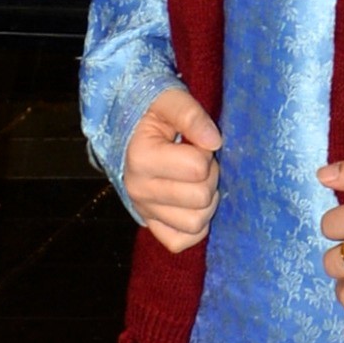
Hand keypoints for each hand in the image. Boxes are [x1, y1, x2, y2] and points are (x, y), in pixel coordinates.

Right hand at [124, 84, 221, 253]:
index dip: (206, 152)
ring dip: (206, 202)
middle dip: (210, 177)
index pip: (198, 168)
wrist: (129, 129)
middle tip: (199, 162)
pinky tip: (192, 204)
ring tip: (195, 181)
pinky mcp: (150, 225)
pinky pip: (181, 242)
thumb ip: (191, 115)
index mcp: (141, 158)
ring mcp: (144, 210)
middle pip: (200, 198)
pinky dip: (194, 227)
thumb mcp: (168, 100)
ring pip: (196, 224)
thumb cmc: (150, 112)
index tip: (195, 142)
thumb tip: (215, 141)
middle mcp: (139, 190)